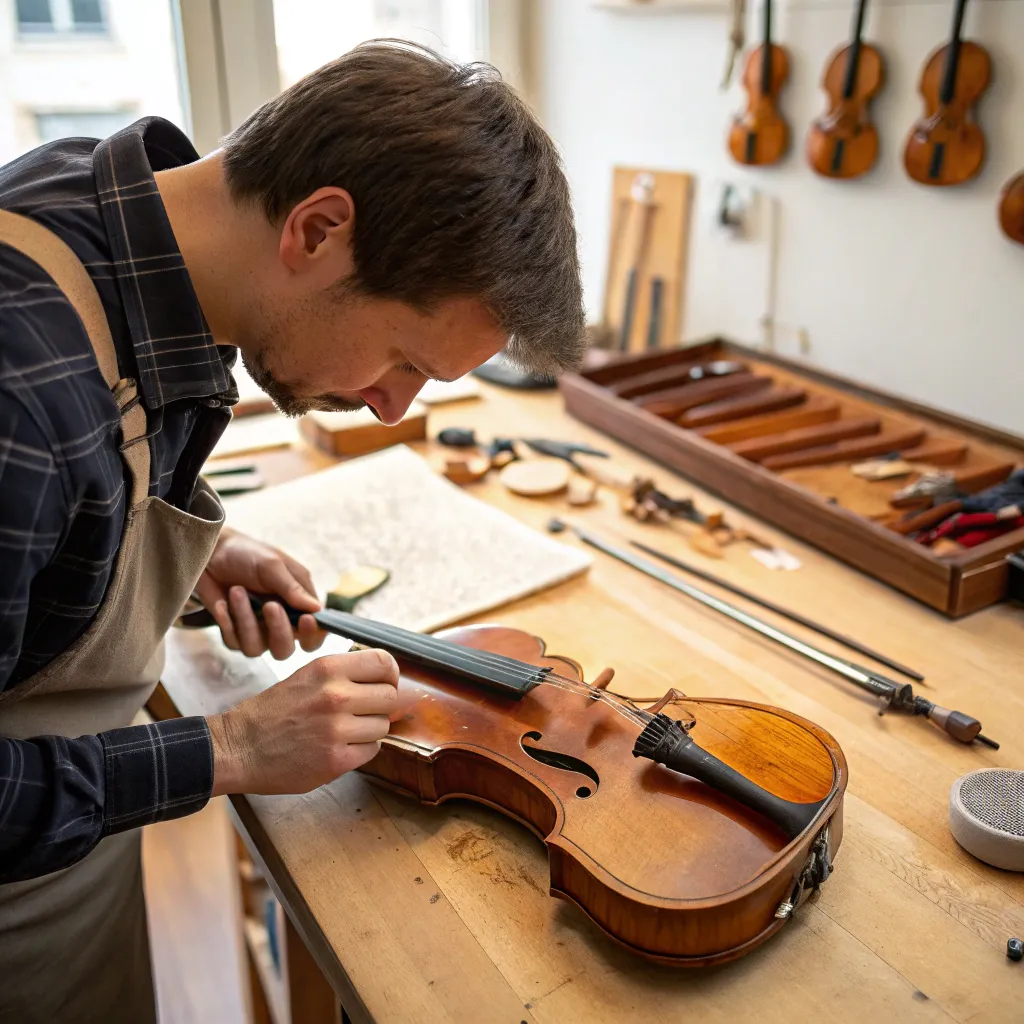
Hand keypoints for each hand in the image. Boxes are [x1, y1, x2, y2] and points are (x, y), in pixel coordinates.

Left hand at [196, 527, 325, 658]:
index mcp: (298, 604)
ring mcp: (255, 629)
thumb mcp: (272, 565)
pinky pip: (233, 642)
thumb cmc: (247, 554)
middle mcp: (279, 622)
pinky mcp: (233, 632)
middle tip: (270, 605)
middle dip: (278, 631)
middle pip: (285, 650)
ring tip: (237, 592)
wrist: (210, 553)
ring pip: (256, 649)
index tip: (306, 620)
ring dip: (246, 621)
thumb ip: (293, 589)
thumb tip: (317, 609)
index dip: (313, 634)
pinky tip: (223, 603)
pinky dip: (227, 621)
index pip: (314, 633)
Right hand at [206, 649, 410, 794]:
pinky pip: (372, 750)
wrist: (239, 747)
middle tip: (362, 712)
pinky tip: (339, 746)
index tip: (385, 684)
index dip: (390, 675)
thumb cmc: (274, 711)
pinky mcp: (335, 760)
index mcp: (328, 668)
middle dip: (382, 705)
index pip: (384, 662)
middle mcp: (335, 695)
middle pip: (390, 696)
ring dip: (370, 729)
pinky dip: (361, 750)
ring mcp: (336, 729)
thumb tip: (396, 682)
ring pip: (383, 725)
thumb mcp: (308, 676)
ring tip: (344, 730)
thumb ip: (347, 675)